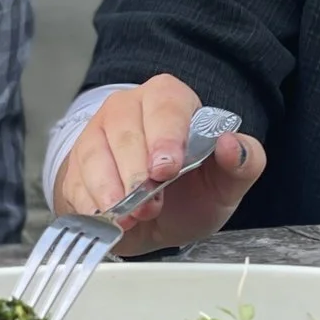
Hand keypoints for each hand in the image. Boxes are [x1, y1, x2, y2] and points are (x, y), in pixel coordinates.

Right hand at [51, 74, 265, 255]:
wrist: (153, 219)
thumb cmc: (191, 192)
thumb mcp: (226, 183)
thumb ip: (244, 162)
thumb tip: (232, 145)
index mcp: (168, 100)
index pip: (165, 105)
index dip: (165, 136)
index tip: (167, 168)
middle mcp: (128, 108)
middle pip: (123, 128)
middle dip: (136, 171)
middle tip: (150, 203)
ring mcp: (96, 135)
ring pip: (93, 152)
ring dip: (111, 189)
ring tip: (131, 215)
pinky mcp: (75, 166)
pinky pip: (74, 179)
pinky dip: (90, 203)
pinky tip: (107, 217)